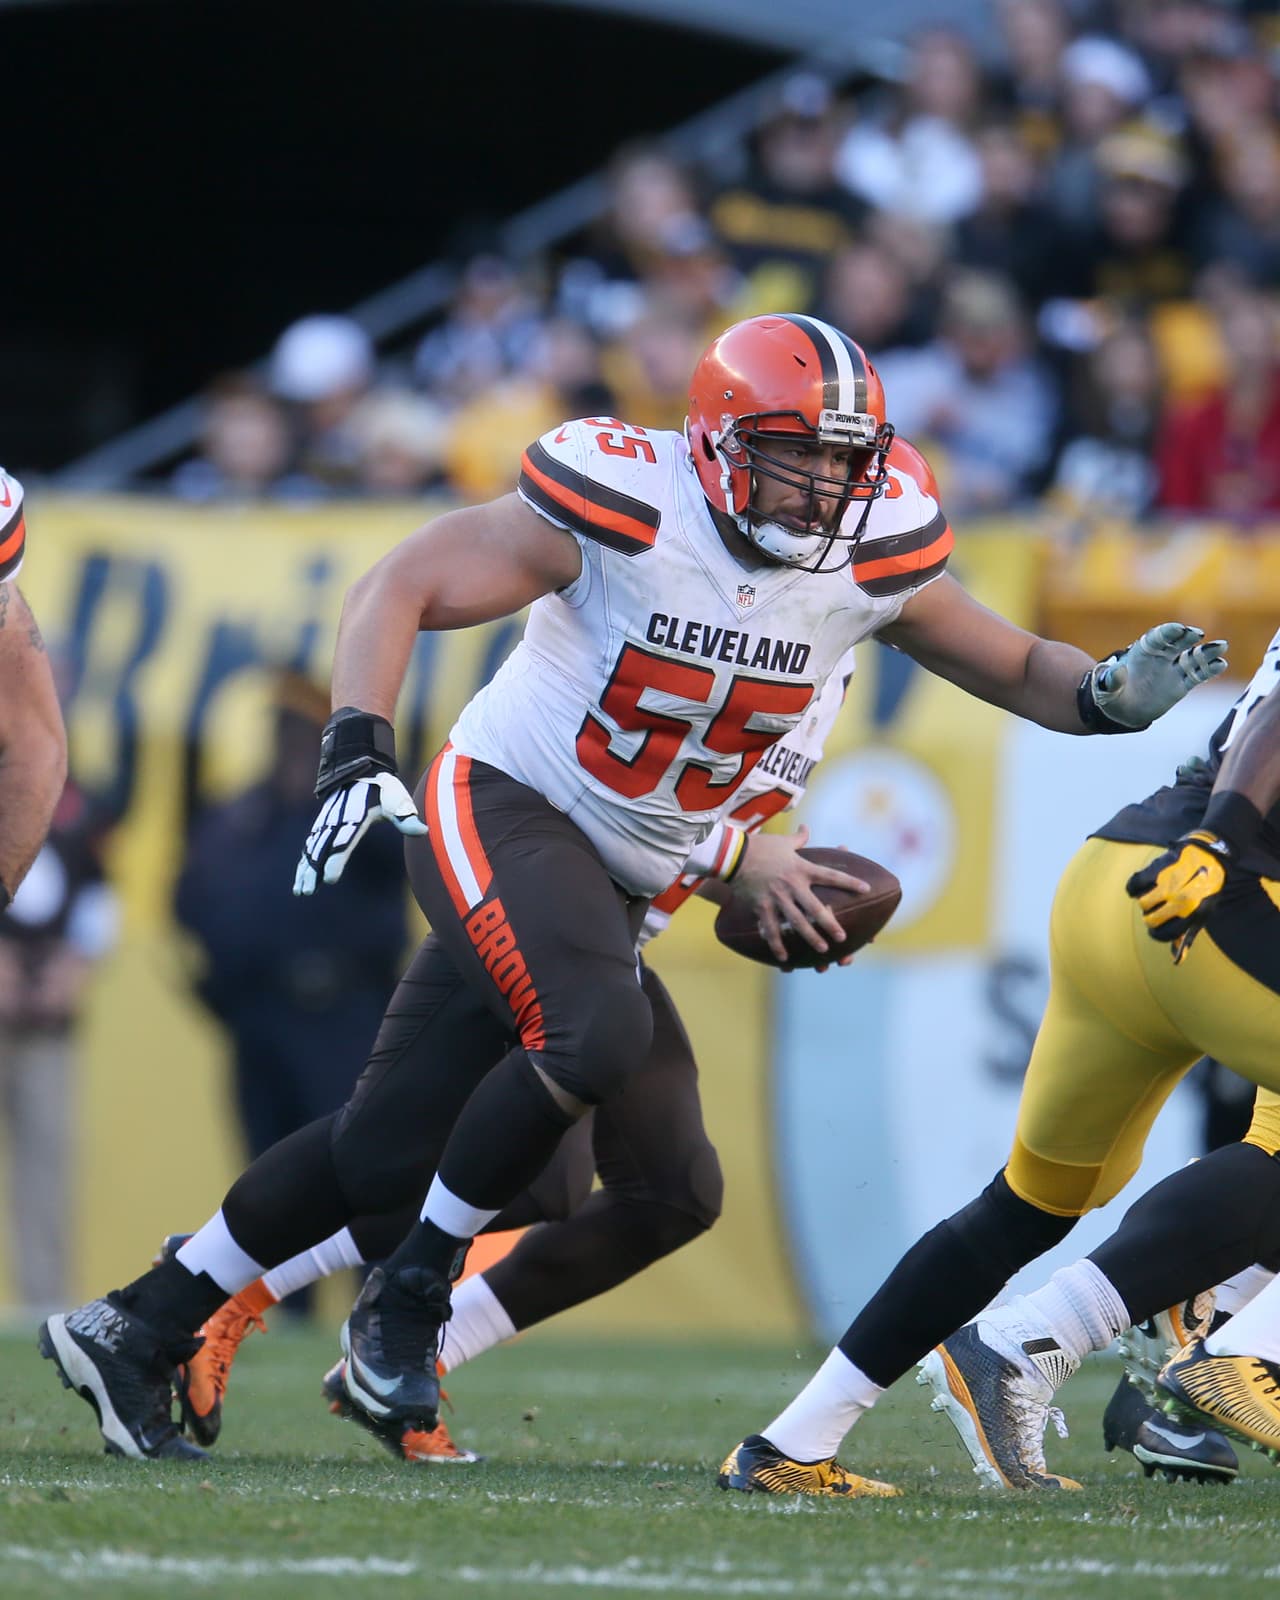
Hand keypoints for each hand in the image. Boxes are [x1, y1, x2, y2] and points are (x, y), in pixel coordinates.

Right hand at [293, 771, 426, 895]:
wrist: (359, 769)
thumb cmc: (382, 788)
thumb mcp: (396, 799)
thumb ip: (406, 817)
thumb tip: (424, 831)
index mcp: (354, 818)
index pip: (343, 843)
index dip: (335, 861)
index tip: (329, 879)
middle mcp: (336, 822)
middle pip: (322, 850)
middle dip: (314, 871)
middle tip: (308, 891)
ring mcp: (326, 824)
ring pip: (312, 850)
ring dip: (305, 870)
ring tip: (300, 891)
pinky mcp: (322, 826)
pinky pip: (310, 846)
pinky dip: (304, 862)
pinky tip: (300, 879)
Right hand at [725, 824, 868, 964]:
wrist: (733, 855)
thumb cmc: (760, 846)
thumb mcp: (783, 841)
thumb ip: (798, 838)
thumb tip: (806, 827)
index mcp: (801, 868)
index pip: (831, 876)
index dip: (849, 882)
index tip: (866, 889)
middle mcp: (792, 885)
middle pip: (816, 908)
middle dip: (831, 924)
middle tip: (842, 937)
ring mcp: (777, 898)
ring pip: (797, 922)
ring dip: (811, 937)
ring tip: (822, 950)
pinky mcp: (762, 906)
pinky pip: (771, 929)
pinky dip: (778, 944)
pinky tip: (784, 958)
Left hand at [1082, 623, 1226, 731]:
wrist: (1123, 709)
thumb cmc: (1111, 693)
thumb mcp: (1105, 688)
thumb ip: (1110, 680)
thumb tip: (1118, 673)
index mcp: (1143, 651)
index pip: (1157, 638)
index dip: (1167, 633)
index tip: (1178, 629)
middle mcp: (1161, 656)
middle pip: (1178, 643)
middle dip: (1187, 637)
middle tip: (1197, 634)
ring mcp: (1174, 669)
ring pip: (1194, 657)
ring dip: (1207, 651)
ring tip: (1222, 646)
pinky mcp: (1182, 683)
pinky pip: (1198, 674)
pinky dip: (1209, 669)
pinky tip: (1221, 664)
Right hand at [1126, 829, 1232, 958]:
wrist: (1209, 855)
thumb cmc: (1206, 888)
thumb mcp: (1202, 913)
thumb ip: (1187, 935)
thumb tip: (1176, 959)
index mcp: (1192, 915)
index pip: (1162, 935)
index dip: (1157, 933)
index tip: (1158, 925)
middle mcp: (1180, 902)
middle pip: (1149, 920)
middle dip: (1151, 915)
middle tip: (1159, 906)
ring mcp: (1168, 885)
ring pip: (1142, 903)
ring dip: (1146, 900)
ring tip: (1155, 893)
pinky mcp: (1156, 869)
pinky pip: (1133, 886)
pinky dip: (1134, 887)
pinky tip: (1142, 884)